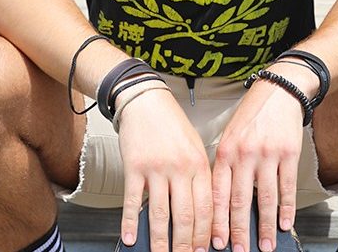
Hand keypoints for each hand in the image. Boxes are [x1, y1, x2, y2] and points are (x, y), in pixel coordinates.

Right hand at [117, 87, 212, 251]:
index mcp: (200, 164)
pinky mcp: (134, 167)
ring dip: (160, 241)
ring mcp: (157, 168)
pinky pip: (133, 201)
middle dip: (186, 244)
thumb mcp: (195, 147)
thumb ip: (199, 177)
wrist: (146, 100)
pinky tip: (129, 237)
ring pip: (161, 214)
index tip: (204, 249)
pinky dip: (130, 222)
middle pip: (186, 215)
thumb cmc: (171, 125)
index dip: (205, 233)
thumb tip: (200, 211)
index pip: (207, 207)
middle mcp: (181, 168)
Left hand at [211, 64, 317, 251]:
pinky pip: (286, 186)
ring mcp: (267, 154)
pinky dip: (286, 207)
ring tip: (266, 244)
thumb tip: (220, 200)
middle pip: (240, 200)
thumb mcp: (229, 135)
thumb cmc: (252, 115)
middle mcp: (244, 154)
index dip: (217, 221)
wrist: (278, 90)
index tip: (216, 241)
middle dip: (239, 230)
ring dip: (264, 225)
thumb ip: (224, 165)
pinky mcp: (289, 153)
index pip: (217, 193)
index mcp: (225, 151)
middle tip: (240, 251)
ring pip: (265, 197)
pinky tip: (284, 222)